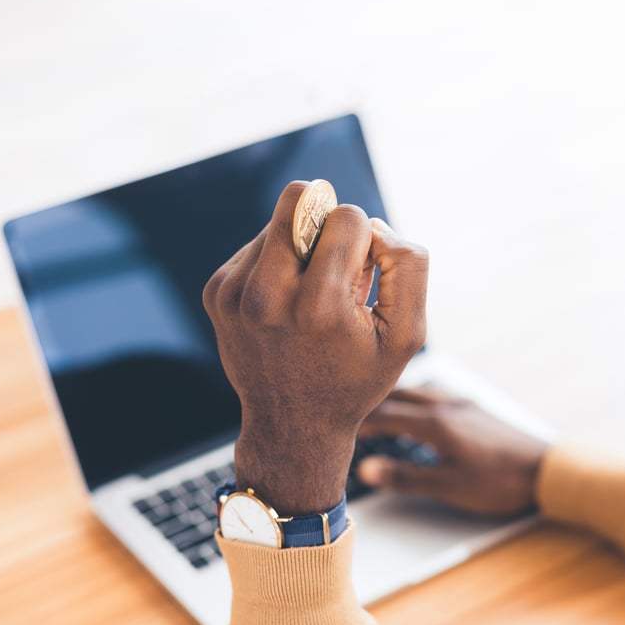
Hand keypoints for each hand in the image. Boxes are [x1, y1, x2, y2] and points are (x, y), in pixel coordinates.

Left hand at [202, 181, 428, 514]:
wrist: (293, 426)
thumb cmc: (356, 377)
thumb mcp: (406, 334)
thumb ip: (407, 267)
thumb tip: (373, 225)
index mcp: (317, 305)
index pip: (347, 216)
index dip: (367, 242)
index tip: (363, 281)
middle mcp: (266, 294)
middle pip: (300, 198)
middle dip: (328, 226)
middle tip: (335, 272)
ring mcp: (233, 291)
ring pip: (280, 221)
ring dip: (304, 247)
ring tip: (312, 298)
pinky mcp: (216, 290)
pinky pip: (258, 245)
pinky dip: (280, 264)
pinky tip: (289, 304)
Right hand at [356, 385, 550, 516]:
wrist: (547, 471)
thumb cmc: (500, 482)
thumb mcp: (449, 487)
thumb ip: (406, 477)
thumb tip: (366, 468)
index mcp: (435, 422)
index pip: (384, 413)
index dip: (357, 418)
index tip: (336, 423)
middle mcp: (447, 405)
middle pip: (398, 395)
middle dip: (371, 402)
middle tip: (347, 409)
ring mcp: (463, 404)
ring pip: (418, 391)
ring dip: (394, 397)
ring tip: (376, 404)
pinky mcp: (476, 409)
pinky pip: (435, 395)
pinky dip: (415, 399)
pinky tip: (419, 408)